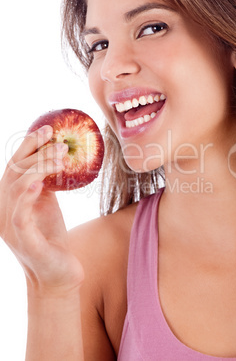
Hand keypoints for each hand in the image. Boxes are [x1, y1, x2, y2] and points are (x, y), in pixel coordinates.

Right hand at [0, 126, 83, 296]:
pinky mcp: (24, 241)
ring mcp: (11, 227)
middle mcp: (5, 210)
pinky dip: (27, 196)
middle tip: (57, 139)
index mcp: (11, 199)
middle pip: (14, 173)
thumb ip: (45, 182)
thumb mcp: (48, 204)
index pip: (15, 166)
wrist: (58, 275)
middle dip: (35, 152)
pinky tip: (39, 183)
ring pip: (16, 188)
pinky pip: (19, 215)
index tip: (47, 129)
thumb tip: (56, 155)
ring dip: (38, 168)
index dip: (28, 145)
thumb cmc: (52, 238)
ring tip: (60, 156)